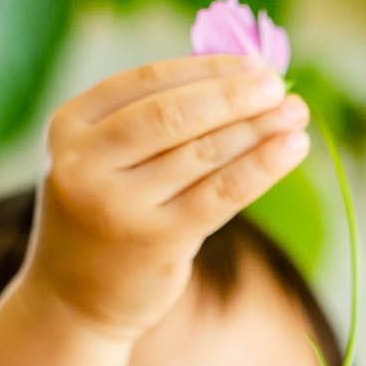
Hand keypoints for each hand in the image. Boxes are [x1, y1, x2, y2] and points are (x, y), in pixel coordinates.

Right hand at [27, 53, 309, 340]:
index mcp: (70, 126)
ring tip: (295, 115)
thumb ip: (151, 124)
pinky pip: (220, 195)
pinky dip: (260, 167)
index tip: (252, 65)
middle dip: (234, 96)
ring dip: (257, 130)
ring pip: (202, 154)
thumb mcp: (105, 162)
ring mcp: (119, 204)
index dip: (206, 69)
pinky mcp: (157, 241)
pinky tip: (292, 148)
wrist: (73, 300)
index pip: (147, 82)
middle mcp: (87, 162)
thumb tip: (238, 81)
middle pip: (174, 114)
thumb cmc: (104, 220)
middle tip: (279, 86)